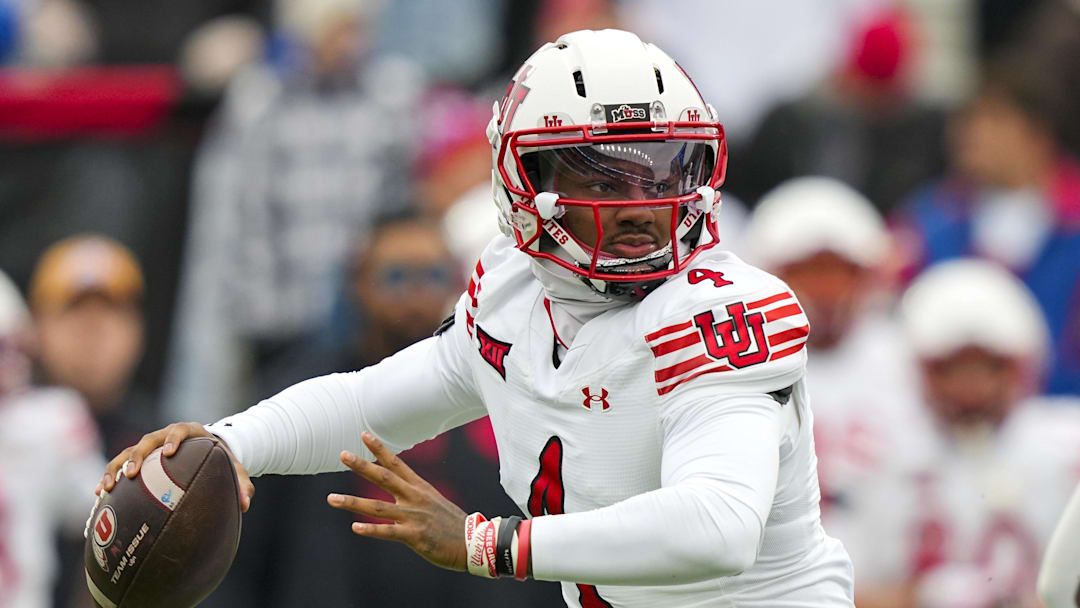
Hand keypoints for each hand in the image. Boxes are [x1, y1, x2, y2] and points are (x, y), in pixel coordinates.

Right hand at [96, 422, 255, 511]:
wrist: (206, 451)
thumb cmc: (220, 459)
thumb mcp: (234, 468)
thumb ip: (242, 482)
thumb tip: (246, 504)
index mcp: (189, 432)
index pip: (179, 431)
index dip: (172, 439)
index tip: (168, 453)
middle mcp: (164, 436)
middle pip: (146, 441)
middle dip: (137, 456)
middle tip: (131, 473)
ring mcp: (149, 447)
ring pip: (127, 452)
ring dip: (116, 467)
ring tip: (107, 487)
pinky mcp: (138, 459)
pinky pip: (119, 465)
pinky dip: (110, 476)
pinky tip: (100, 495)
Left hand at [328, 432, 467, 570]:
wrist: (474, 542)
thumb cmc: (454, 524)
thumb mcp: (435, 502)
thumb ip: (415, 496)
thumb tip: (401, 493)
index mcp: (420, 488)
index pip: (396, 463)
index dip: (379, 449)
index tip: (364, 435)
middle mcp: (414, 498)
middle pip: (384, 478)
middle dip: (362, 465)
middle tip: (343, 454)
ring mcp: (414, 516)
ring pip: (378, 507)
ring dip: (353, 502)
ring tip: (331, 498)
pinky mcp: (415, 536)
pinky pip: (388, 532)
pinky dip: (371, 529)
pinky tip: (355, 527)